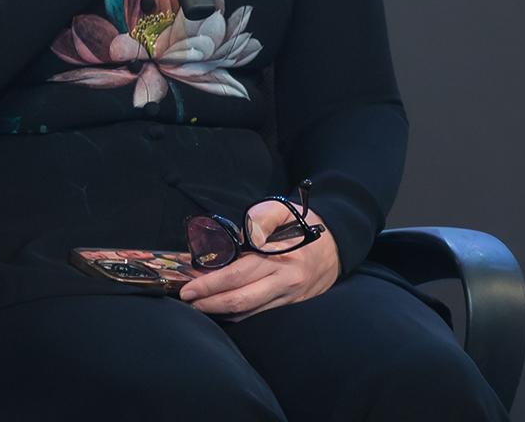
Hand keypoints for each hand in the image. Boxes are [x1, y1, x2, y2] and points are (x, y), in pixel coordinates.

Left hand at [178, 201, 337, 321]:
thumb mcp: (282, 209)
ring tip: (199, 307)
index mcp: (279, 257)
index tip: (189, 287)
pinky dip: (238, 315)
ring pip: (249, 312)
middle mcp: (284, 281)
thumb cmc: (304, 224)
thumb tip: (238, 237)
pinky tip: (222, 310)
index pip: (237, 275)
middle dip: (209, 303)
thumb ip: (259, 220)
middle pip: (240, 300)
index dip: (210, 284)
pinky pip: (260, 314)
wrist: (338, 243)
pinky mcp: (292, 304)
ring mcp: (288, 296)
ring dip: (221, 312)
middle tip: (187, 301)